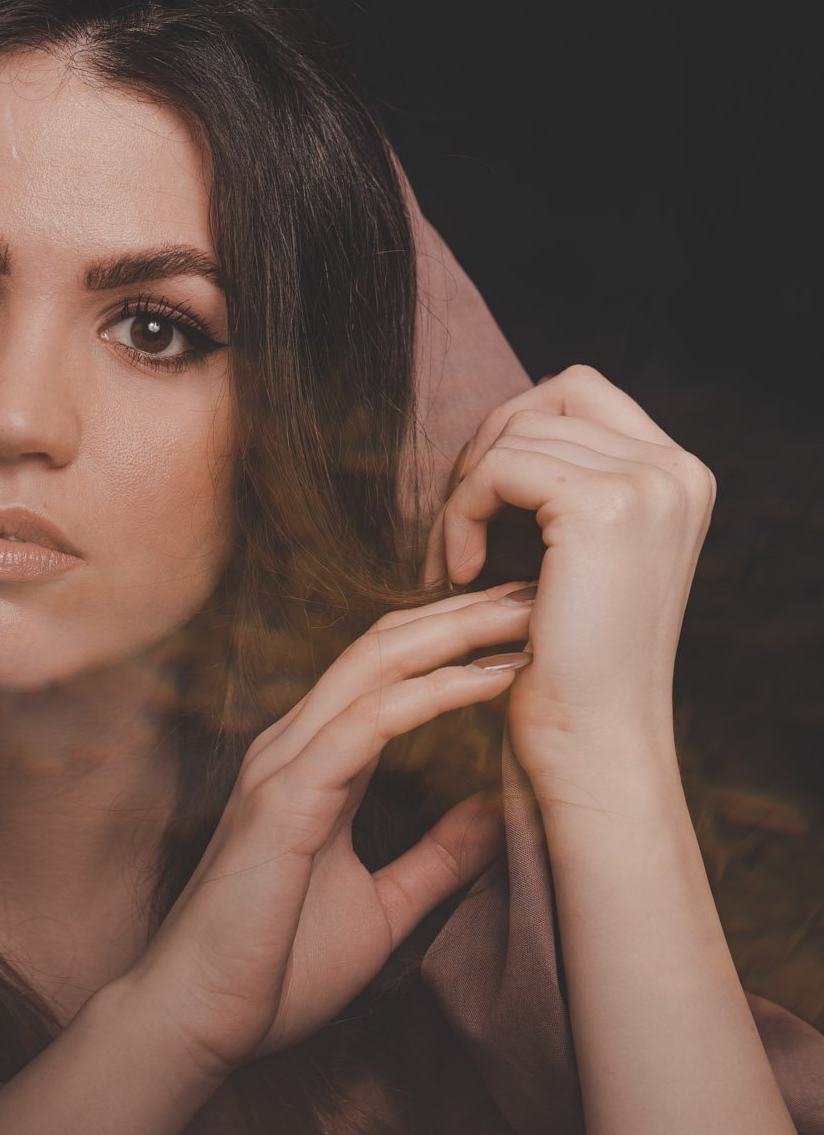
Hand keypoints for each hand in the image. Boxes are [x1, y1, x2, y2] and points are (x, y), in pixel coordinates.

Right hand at [120, 585, 536, 1079]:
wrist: (201, 1017)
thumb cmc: (274, 968)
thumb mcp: (382, 906)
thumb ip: (436, 858)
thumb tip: (499, 816)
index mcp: (313, 766)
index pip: (386, 675)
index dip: (452, 642)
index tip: (526, 630)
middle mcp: (293, 747)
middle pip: (383, 648)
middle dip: (463, 615)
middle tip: (539, 591)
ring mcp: (283, 765)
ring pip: (376, 666)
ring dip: (457, 635)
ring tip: (528, 614)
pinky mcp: (285, 796)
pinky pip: (369, 722)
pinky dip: (434, 693)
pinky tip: (491, 679)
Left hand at [423, 364, 715, 798]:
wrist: (594, 741)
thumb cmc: (574, 664)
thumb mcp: (585, 560)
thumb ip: (571, 487)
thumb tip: (504, 427)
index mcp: (681, 477)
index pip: (580, 392)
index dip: (514, 431)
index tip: (480, 502)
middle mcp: (679, 470)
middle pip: (547, 400)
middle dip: (485, 454)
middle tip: (454, 527)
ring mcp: (648, 483)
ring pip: (515, 434)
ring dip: (463, 494)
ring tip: (453, 563)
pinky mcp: (601, 506)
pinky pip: (497, 469)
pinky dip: (459, 514)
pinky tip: (457, 573)